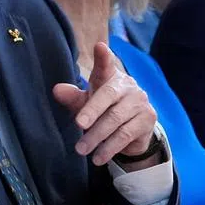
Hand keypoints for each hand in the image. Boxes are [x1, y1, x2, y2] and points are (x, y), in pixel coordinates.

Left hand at [52, 43, 158, 166]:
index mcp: (110, 76)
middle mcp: (127, 86)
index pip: (106, 65)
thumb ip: (73, 97)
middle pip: (107, 97)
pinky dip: (109, 147)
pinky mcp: (147, 119)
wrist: (133, 129)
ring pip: (115, 120)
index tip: (100, 47)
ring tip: (81, 150)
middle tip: (78, 126)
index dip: (103, 57)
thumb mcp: (86, 102)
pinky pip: (125, 135)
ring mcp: (140, 102)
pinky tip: (98, 158)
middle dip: (91, 112)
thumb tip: (57, 90)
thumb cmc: (103, 108)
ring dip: (97, 137)